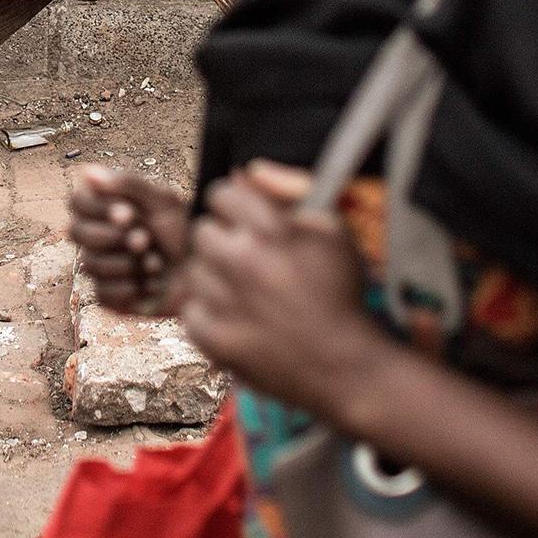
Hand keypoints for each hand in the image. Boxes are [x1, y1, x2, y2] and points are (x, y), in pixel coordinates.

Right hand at [69, 166, 190, 315]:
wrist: (204, 270)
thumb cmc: (183, 231)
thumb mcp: (163, 202)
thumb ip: (128, 184)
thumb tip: (87, 171)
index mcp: (104, 207)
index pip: (77, 202)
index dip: (98, 209)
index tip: (128, 214)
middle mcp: (96, 236)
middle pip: (77, 233)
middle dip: (115, 238)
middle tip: (145, 239)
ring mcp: (100, 266)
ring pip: (91, 264)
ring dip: (130, 264)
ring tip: (156, 262)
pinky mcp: (108, 295)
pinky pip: (103, 292)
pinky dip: (132, 287)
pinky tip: (151, 283)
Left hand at [178, 161, 389, 420]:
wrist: (347, 366)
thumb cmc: (341, 292)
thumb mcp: (332, 229)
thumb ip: (289, 189)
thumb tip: (244, 170)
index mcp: (271, 229)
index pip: (221, 193)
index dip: (236, 207)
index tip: (249, 224)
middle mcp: (243, 260)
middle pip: (202, 230)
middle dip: (224, 241)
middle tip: (250, 262)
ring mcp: (225, 302)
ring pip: (195, 272)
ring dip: (217, 280)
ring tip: (250, 297)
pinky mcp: (215, 339)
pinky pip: (191, 312)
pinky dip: (210, 317)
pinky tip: (240, 321)